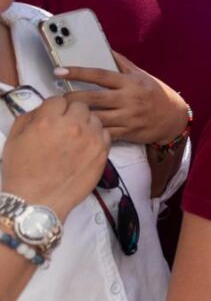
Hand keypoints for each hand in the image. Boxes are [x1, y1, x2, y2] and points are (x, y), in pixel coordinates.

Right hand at [1, 96, 109, 218]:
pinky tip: (86, 147)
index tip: (53, 117)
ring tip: (76, 138)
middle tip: (65, 127)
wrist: (37, 200)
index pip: (58, 100)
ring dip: (86, 124)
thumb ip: (29, 118)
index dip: (54, 108)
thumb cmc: (21, 172)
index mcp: (48, 120)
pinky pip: (105, 134)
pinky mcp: (102, 152)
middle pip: (80, 106)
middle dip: (72, 113)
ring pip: (95, 118)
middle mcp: (72, 125)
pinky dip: (97, 137)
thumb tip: (43, 109)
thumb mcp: (15, 139)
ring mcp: (91, 138)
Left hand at [60, 51, 187, 144]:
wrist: (173, 117)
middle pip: (94, 98)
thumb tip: (104, 48)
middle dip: (72, 98)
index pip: (100, 75)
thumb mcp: (141, 75)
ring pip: (97, 118)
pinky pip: (106, 133)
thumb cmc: (154, 93)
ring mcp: (128, 117)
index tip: (59, 71)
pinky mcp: (128, 133)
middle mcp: (128, 99)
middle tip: (58, 98)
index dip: (78, 72)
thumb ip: (122, 63)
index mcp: (130, 83)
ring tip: (65, 114)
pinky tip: (80, 129)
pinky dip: (92, 131)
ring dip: (79, 116)